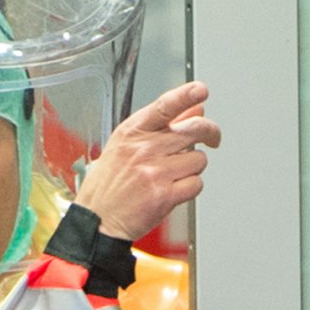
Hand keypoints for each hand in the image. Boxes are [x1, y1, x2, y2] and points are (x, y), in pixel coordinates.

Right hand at [72, 82, 220, 240]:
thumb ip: (163, 125)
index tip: (201, 90)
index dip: (186, 95)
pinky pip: (196, 184)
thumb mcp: (126, 146)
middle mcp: (143, 149)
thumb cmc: (109, 183)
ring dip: (193, 167)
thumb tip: (194, 109)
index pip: (164, 106)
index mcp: (132, 132)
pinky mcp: (164, 195)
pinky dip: (190, 187)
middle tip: (212, 139)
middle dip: (210, 133)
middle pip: (194, 130)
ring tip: (174, 174)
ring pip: (199, 159)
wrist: (97, 219)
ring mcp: (154, 172)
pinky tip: (174, 189)